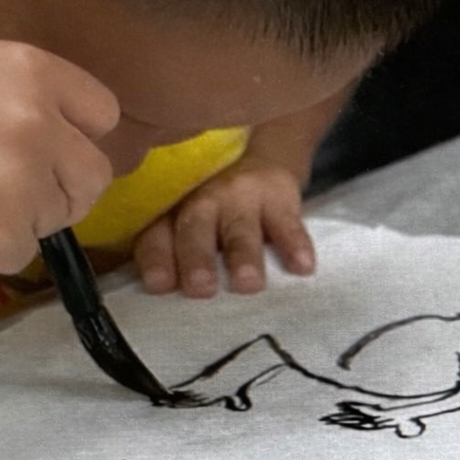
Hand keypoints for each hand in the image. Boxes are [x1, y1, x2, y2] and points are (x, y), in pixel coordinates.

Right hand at [0, 39, 119, 283]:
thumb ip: (22, 101)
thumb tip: (74, 138)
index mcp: (28, 71)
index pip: (102, 114)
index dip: (74, 135)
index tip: (46, 145)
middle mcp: (35, 124)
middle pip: (94, 174)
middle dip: (60, 186)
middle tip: (3, 186)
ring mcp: (21, 186)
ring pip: (57, 217)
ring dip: (21, 218)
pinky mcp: (2, 241)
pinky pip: (20, 252)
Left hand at [131, 152, 316, 297]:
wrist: (255, 156)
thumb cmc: (211, 214)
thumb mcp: (184, 226)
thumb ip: (171, 257)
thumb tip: (162, 302)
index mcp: (171, 213)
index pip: (157, 236)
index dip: (156, 259)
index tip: (158, 285)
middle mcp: (202, 202)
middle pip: (195, 229)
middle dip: (197, 258)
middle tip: (201, 288)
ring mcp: (241, 197)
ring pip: (240, 229)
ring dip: (243, 256)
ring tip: (248, 284)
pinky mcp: (278, 196)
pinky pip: (287, 223)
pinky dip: (295, 244)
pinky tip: (302, 266)